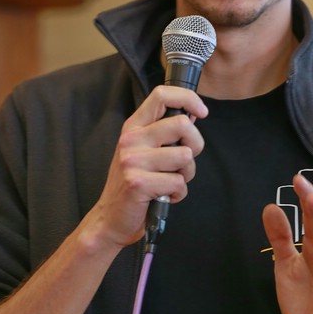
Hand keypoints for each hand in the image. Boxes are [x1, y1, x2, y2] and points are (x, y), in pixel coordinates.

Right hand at [87, 85, 207, 248]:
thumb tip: (194, 114)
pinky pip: (178, 183)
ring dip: (185, 175)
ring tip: (168, 182)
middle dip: (195, 145)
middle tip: (183, 162)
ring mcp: (133, 161)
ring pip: (185, 156)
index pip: (161, 95)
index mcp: (134, 127)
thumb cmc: (134, 184)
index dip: (188, 99)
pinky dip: (177, 194)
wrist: (110, 219)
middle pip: (182, 124)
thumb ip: (164, 132)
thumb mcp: (143, 151)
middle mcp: (131, 139)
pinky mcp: (138, 183)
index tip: (202, 112)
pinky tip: (163, 196)